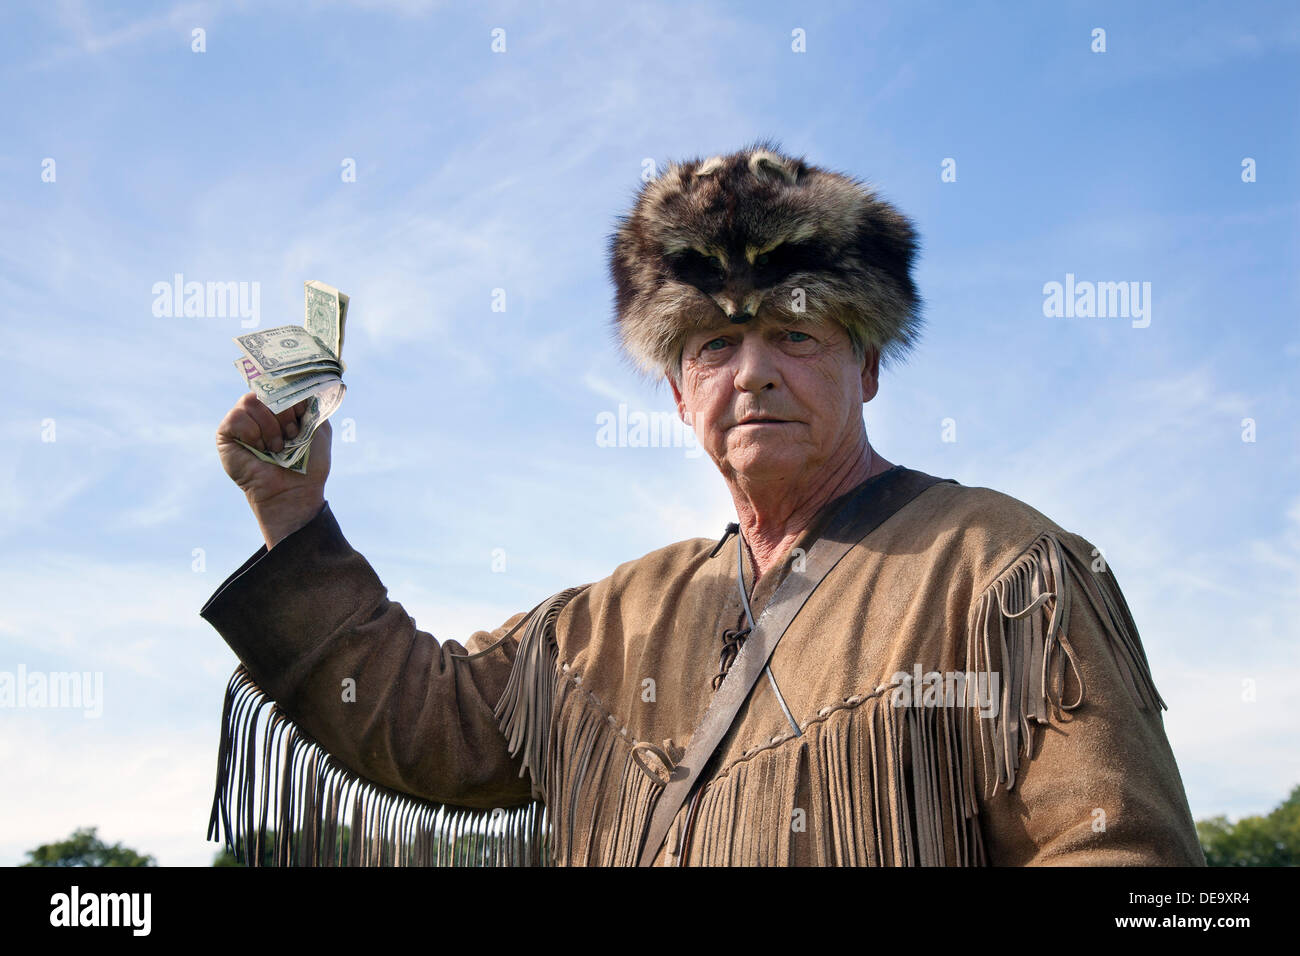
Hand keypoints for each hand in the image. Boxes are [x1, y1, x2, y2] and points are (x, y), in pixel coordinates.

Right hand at [216, 392, 331, 547]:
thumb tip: (301, 382)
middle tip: (291, 437)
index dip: (291, 393)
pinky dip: (254, 434)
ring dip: (271, 427)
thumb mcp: (318, 428)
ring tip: (276, 448)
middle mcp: (258, 410)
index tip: (301, 413)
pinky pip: (237, 417)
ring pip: (252, 401)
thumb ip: (310, 402)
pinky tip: (260, 449)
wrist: (295, 492)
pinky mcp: (225, 434)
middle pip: (266, 388)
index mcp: (279, 406)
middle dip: (285, 414)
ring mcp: (240, 421)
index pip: (278, 380)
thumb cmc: (308, 464)